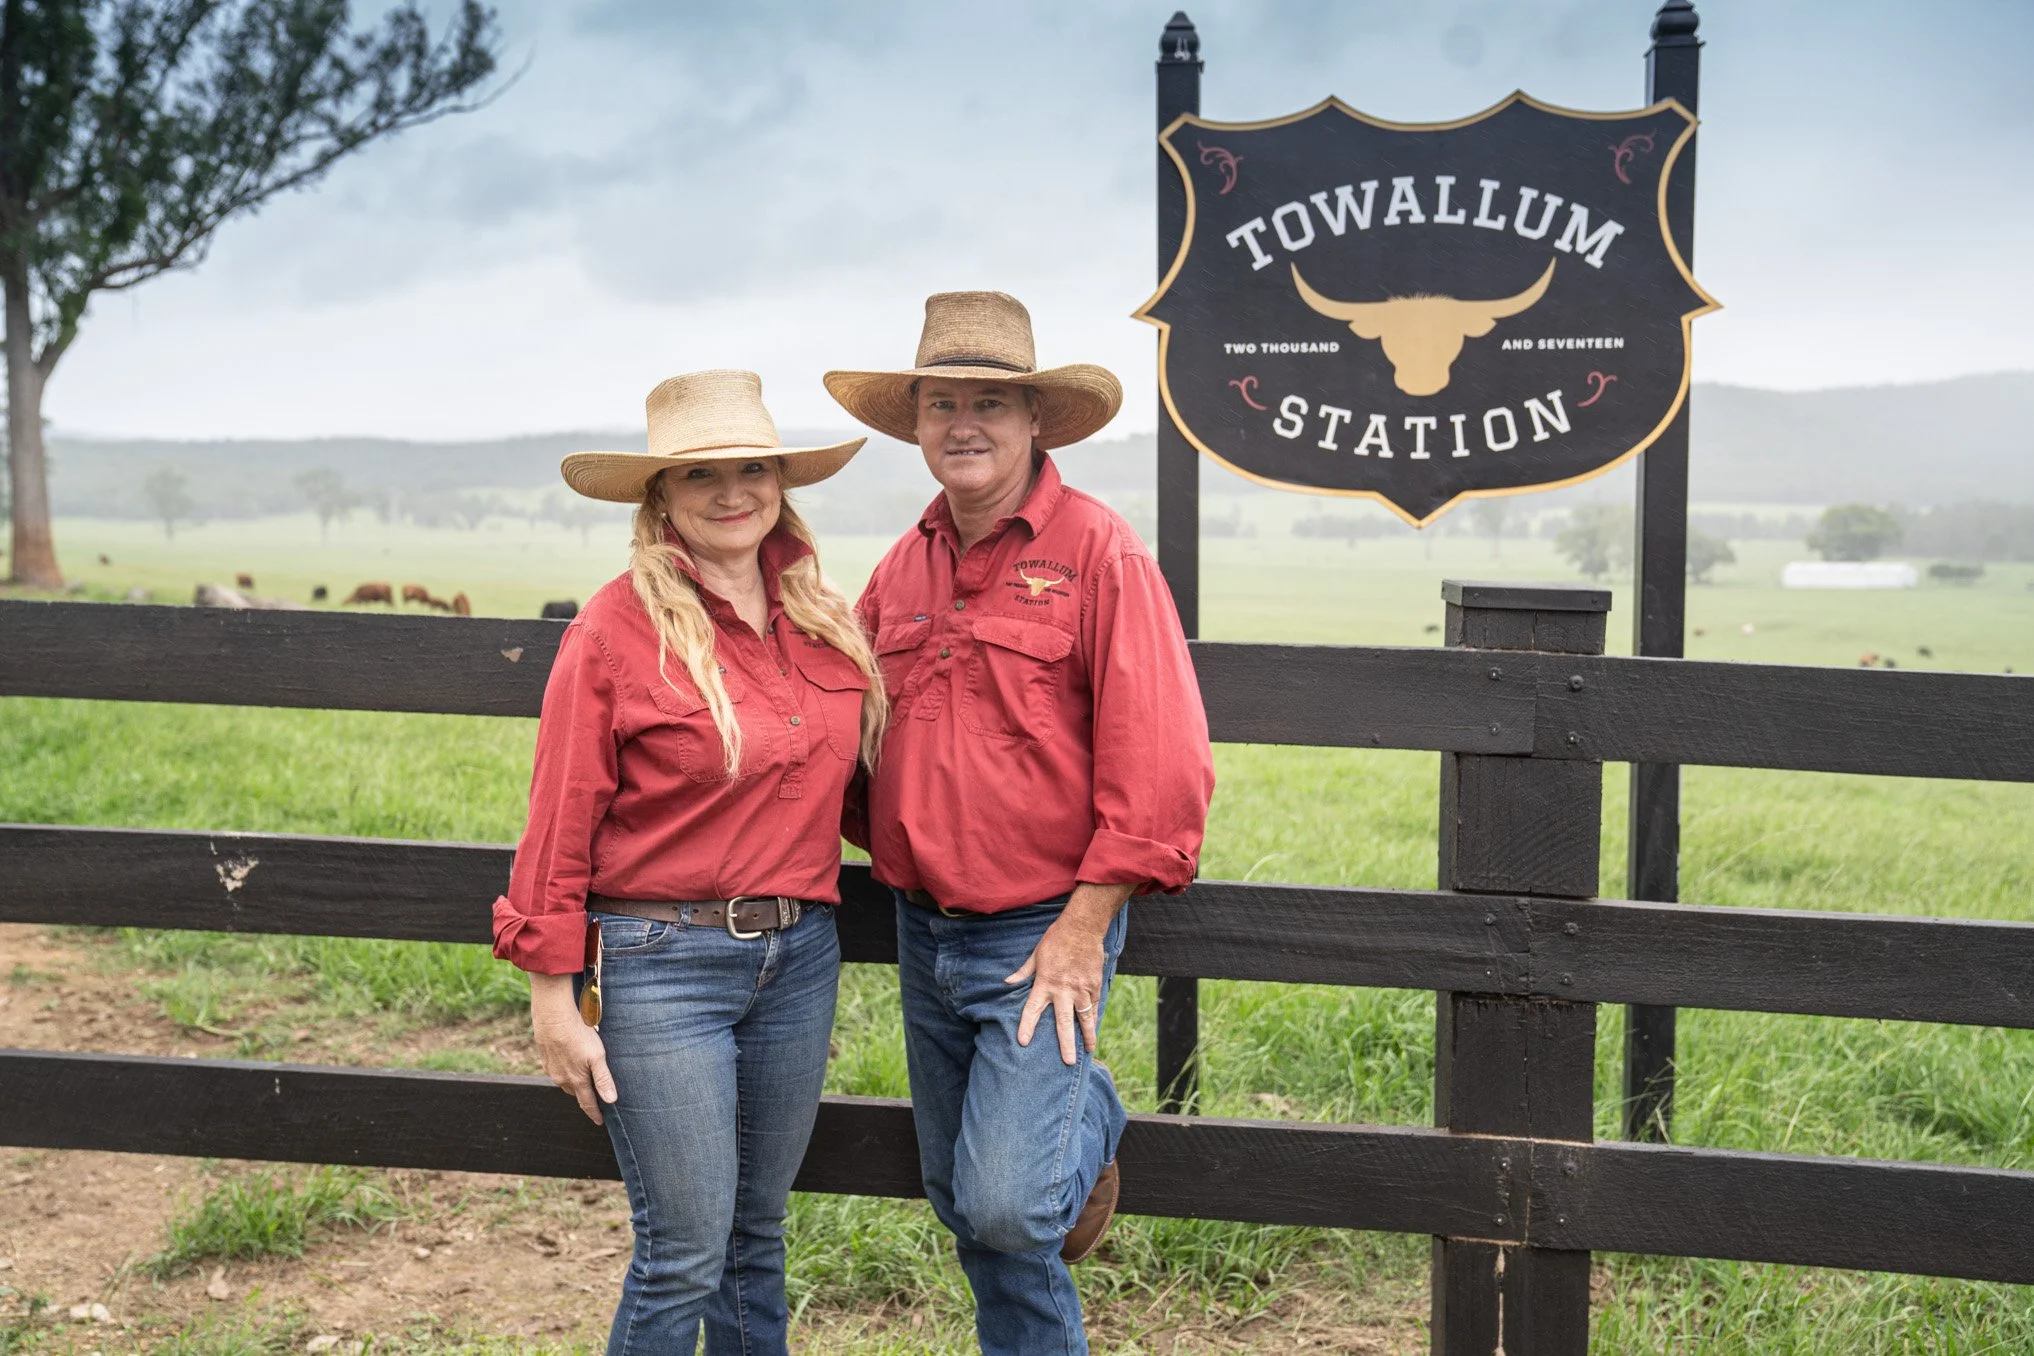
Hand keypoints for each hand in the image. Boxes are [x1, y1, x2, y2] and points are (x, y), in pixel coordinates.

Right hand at [530, 973, 617, 1123]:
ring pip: (565, 1080)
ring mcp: (551, 1067)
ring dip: (575, 1082)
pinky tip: (570, 1061)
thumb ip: (603, 1079)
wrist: (553, 1015)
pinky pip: (557, 1068)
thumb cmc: (578, 1034)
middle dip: (585, 1097)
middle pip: (576, 1092)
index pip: (587, 1103)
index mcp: (576, 1080)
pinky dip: (565, 1069)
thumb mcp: (597, 1056)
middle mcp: (561, 1078)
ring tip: (584, 1080)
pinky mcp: (545, 1055)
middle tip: (595, 1099)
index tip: (600, 1121)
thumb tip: (611, 1101)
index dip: (594, 1113)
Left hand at [1006, 883, 1132, 1064]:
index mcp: (1045, 983)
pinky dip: (1094, 1017)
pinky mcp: (1095, 984)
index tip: (1023, 1042)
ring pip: (1085, 1017)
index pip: (1033, 1009)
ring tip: (1089, 1050)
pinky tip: (1093, 1029)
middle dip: (1066, 1043)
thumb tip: (1007, 983)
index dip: (1027, 1026)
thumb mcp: (1036, 954)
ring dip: (1087, 1034)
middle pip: (1064, 1022)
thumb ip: (1023, 972)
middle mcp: (1064, 989)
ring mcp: (1082, 988)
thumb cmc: (1056, 939)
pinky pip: (1094, 1006)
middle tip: (1068, 1062)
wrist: (1083, 927)